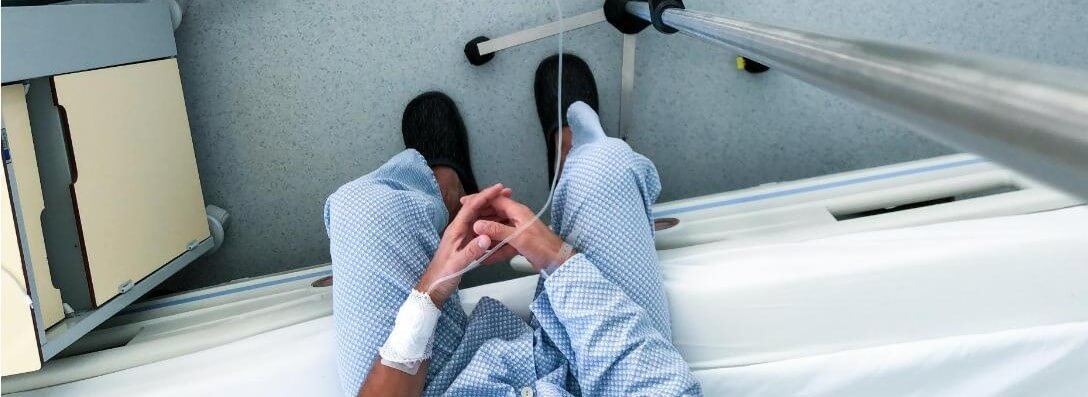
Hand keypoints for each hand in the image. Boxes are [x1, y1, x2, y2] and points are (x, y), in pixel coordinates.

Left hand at [417, 184, 514, 305]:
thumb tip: (486, 237)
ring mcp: (463, 236)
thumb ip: (472, 251)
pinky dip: (491, 223)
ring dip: (493, 210)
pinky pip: (481, 228)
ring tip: (508, 206)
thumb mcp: (457, 264)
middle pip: (476, 208)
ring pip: (479, 217)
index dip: (486, 196)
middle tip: (508, 194)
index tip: (499, 189)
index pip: (471, 207)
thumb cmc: (442, 276)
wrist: (434, 287)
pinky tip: (500, 224)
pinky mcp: (466, 243)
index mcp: (455, 230)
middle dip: (492, 199)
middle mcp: (459, 229)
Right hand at [471, 195, 573, 271]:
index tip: (465, 202)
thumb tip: (477, 224)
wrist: (559, 262)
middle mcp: (517, 219)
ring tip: (471, 242)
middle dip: (479, 220)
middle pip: (494, 215)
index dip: (480, 200)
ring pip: (497, 231)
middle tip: (464, 225)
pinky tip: (485, 258)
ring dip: (485, 237)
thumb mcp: (518, 237)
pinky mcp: (520, 243)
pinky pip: (503, 244)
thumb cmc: (543, 246)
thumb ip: (497, 230)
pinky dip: (495, 250)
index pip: (495, 200)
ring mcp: (518, 231)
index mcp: (518, 212)